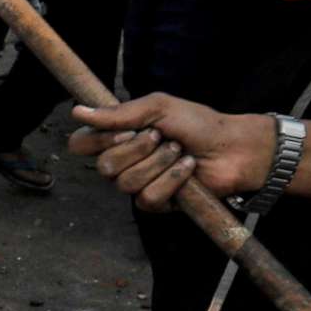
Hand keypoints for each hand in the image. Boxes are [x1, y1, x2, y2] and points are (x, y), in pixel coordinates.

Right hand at [68, 96, 276, 208]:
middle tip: (161, 138)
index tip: (125, 131)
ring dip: (159, 163)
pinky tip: (187, 170)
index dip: (97, 141)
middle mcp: (124, 161)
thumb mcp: (158, 108)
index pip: (82, 144)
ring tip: (179, 152)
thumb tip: (78, 111)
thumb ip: (118, 113)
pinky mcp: (156, 202)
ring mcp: (138, 183)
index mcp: (119, 136)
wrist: (232, 147)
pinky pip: (148, 197)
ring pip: (127, 183)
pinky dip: (171, 180)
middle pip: (104, 166)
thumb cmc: (198, 123)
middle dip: (138, 149)